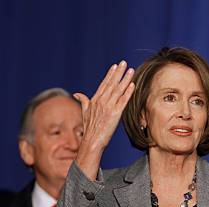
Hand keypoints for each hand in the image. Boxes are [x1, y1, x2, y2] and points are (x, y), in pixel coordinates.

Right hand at [74, 61, 135, 178]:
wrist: (92, 141)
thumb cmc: (89, 129)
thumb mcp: (84, 112)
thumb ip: (83, 101)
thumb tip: (76, 94)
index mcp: (95, 100)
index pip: (104, 84)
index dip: (110, 74)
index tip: (115, 66)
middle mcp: (101, 102)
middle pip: (112, 84)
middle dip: (119, 73)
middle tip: (124, 63)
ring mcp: (108, 107)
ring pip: (118, 90)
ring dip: (125, 79)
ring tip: (130, 71)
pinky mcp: (115, 114)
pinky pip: (123, 101)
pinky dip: (128, 93)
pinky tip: (132, 85)